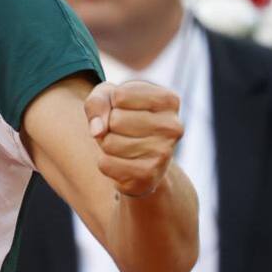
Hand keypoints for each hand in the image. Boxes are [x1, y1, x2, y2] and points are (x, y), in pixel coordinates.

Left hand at [85, 80, 181, 197]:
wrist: (139, 158)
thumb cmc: (123, 117)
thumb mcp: (108, 98)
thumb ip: (97, 102)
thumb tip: (97, 131)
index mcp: (168, 100)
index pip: (120, 95)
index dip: (112, 102)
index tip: (124, 108)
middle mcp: (173, 126)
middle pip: (116, 120)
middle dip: (108, 125)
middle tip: (122, 131)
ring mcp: (165, 153)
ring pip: (109, 143)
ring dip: (106, 144)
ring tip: (123, 145)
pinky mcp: (150, 175)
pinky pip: (106, 164)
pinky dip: (105, 162)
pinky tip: (122, 162)